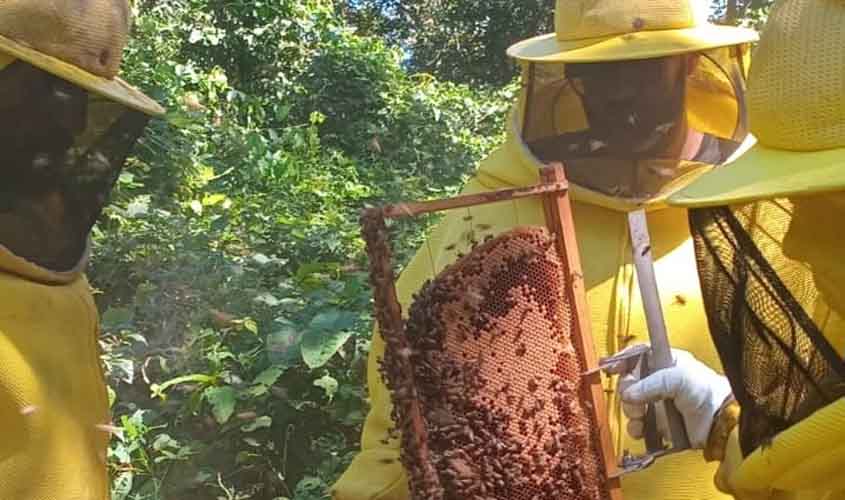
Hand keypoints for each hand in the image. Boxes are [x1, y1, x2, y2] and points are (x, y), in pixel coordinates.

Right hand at [604, 345, 732, 448]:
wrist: (721, 422)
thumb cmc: (706, 391)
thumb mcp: (678, 377)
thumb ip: (651, 383)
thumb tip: (627, 395)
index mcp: (665, 362)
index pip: (637, 356)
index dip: (622, 360)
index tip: (610, 368)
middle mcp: (659, 382)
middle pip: (629, 381)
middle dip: (627, 389)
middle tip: (633, 397)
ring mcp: (658, 403)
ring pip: (630, 404)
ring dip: (631, 410)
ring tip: (641, 414)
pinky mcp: (659, 424)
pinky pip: (638, 425)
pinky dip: (635, 427)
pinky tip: (641, 428)